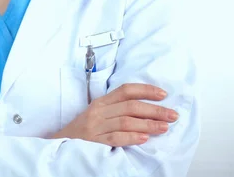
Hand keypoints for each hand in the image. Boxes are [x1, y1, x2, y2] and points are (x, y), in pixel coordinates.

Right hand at [51, 83, 178, 146]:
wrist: (61, 143)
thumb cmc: (84, 129)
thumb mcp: (97, 113)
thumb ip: (116, 108)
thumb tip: (147, 107)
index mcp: (101, 102)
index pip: (126, 90)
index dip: (146, 90)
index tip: (163, 95)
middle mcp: (98, 112)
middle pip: (130, 106)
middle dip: (155, 110)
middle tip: (172, 115)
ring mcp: (96, 126)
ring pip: (126, 121)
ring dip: (148, 124)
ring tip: (164, 128)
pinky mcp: (94, 141)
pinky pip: (115, 138)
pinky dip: (131, 137)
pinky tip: (144, 138)